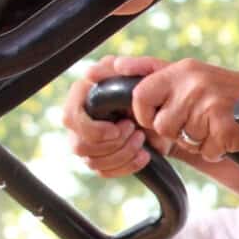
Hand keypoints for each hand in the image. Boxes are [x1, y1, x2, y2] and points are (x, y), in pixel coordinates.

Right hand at [62, 54, 167, 177]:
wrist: (168, 114)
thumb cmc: (154, 90)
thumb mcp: (147, 73)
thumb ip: (121, 68)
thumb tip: (91, 72)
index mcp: (84, 96)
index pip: (70, 117)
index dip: (92, 128)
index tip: (119, 127)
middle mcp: (80, 120)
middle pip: (79, 145)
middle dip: (112, 144)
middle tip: (136, 132)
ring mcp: (87, 141)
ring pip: (91, 161)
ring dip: (121, 154)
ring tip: (142, 141)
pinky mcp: (99, 158)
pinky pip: (103, 171)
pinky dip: (126, 166)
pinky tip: (144, 155)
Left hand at [128, 58, 238, 164]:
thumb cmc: (231, 94)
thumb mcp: (194, 78)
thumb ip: (158, 79)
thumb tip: (111, 67)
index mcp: (183, 70)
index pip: (140, 94)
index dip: (144, 113)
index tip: (157, 116)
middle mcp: (194, 84)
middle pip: (160, 124)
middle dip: (175, 131)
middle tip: (197, 121)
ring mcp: (209, 105)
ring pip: (181, 140)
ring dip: (197, 140)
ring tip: (216, 125)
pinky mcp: (223, 128)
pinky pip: (205, 151)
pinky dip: (216, 149)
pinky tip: (228, 135)